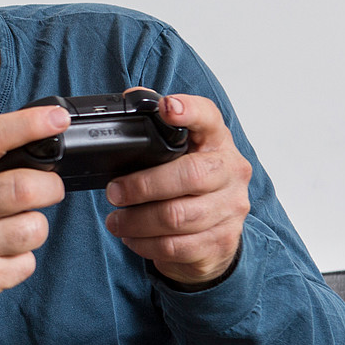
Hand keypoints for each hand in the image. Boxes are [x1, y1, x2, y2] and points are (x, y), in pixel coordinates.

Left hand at [104, 93, 250, 286]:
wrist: (216, 234)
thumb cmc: (188, 185)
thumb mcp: (176, 154)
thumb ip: (155, 129)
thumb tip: (128, 98)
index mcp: (216, 142)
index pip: (209, 118)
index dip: (190, 111)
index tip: (168, 107)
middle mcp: (231, 172)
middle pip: (189, 176)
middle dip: (142, 186)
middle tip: (114, 192)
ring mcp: (230, 209)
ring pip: (177, 216)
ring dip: (136, 221)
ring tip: (116, 220)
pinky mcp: (221, 241)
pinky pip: (176, 246)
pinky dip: (145, 244)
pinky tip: (132, 238)